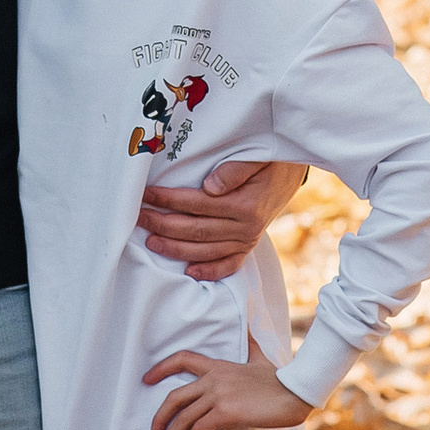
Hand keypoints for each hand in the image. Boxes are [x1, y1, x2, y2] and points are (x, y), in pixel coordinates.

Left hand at [134, 156, 308, 279]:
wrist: (290, 173)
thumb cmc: (270, 161)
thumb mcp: (257, 158)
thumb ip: (234, 171)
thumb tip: (209, 187)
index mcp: (245, 205)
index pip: (198, 204)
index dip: (169, 200)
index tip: (147, 194)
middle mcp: (246, 228)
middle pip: (196, 230)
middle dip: (164, 224)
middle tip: (139, 217)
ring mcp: (247, 240)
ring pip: (206, 250)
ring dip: (176, 249)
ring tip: (151, 241)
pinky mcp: (248, 246)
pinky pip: (229, 264)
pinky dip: (210, 271)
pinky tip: (189, 272)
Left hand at [145, 335, 312, 429]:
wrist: (294, 393)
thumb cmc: (279, 379)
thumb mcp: (261, 358)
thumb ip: (251, 346)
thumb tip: (250, 331)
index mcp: (218, 366)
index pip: (182, 359)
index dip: (161, 368)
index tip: (146, 379)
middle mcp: (213, 379)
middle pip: (174, 397)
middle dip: (159, 419)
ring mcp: (218, 395)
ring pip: (183, 418)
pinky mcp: (226, 412)